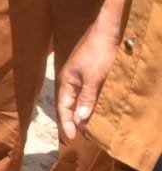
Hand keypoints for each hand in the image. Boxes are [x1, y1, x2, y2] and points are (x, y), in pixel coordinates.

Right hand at [56, 20, 119, 140]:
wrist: (108, 31)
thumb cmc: (98, 54)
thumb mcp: (93, 78)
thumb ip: (86, 98)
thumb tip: (80, 119)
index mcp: (67, 82)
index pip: (63, 108)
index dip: (66, 124)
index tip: (71, 139)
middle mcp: (72, 81)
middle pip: (70, 106)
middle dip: (74, 121)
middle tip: (84, 138)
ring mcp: (82, 77)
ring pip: (80, 100)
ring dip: (84, 114)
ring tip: (92, 128)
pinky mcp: (92, 74)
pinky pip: (89, 94)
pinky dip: (92, 105)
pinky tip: (99, 110)